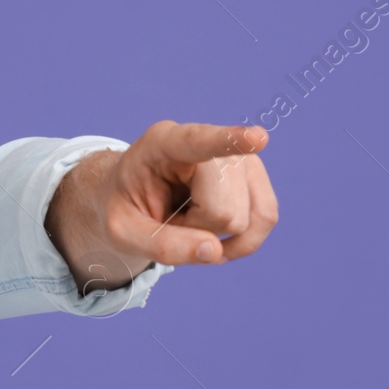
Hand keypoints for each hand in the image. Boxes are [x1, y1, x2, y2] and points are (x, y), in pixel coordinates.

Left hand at [100, 121, 277, 266]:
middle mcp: (206, 140)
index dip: (229, 141)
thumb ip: (160, 244)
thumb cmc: (124, 206)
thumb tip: (213, 251)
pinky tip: (213, 239)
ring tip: (186, 220)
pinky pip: (266, 217)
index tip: (258, 138)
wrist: (134, 195)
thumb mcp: (122, 232)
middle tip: (168, 217)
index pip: (198, 142)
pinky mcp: (253, 174)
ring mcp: (236, 155)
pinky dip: (241, 240)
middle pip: (224, 208)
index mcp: (162, 142)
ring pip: (248, 217)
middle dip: (196, 229)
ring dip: (216, 234)